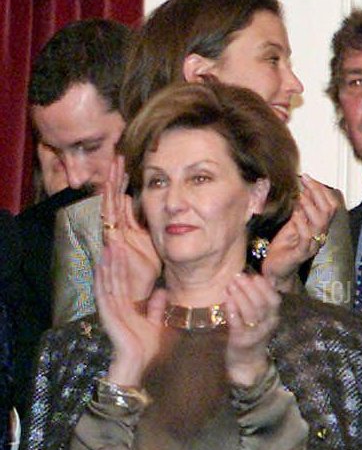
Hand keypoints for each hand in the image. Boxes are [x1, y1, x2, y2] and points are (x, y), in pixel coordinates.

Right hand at [96, 241, 166, 386]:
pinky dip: (101, 280)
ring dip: (108, 265)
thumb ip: (157, 307)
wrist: (138, 361)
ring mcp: (110, 309)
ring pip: (108, 281)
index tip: (124, 249)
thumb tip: (162, 291)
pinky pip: (103, 293)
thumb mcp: (156, 322)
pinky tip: (101, 267)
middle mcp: (116, 305)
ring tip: (108, 247)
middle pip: (114, 278)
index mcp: (126, 307)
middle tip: (114, 240)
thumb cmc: (145, 346)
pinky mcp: (107, 314)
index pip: (124, 281)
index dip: (123, 266)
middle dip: (114, 260)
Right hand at [101, 156, 160, 300]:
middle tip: (117, 157)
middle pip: (114, 198)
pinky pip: (109, 226)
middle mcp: (118, 230)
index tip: (126, 163)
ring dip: (110, 189)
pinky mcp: (112, 248)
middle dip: (115, 178)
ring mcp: (113, 238)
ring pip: (109, 207)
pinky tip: (109, 192)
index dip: (124, 182)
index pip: (123, 199)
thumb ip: (156, 228)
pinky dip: (109, 210)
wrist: (139, 293)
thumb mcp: (155, 244)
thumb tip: (164, 212)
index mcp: (128, 228)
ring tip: (112, 171)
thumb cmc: (147, 271)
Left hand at [224, 271, 280, 386]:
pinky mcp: (241, 340)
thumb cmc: (251, 335)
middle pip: (261, 303)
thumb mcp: (261, 319)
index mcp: (273, 318)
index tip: (253, 275)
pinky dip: (233, 310)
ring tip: (230, 284)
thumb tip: (250, 278)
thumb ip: (258, 301)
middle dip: (249, 287)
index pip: (274, 300)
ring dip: (240, 296)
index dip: (264, 287)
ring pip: (251, 312)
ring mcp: (254, 334)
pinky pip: (238, 323)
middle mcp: (267, 326)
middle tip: (237, 276)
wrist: (247, 364)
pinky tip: (226, 299)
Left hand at [262, 174, 341, 291]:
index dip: (321, 190)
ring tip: (300, 197)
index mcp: (319, 227)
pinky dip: (302, 224)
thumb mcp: (293, 223)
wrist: (276, 270)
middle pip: (328, 211)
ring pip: (320, 223)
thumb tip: (305, 190)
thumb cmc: (284, 247)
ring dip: (310, 206)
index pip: (330, 206)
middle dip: (317, 192)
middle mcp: (319, 236)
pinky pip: (306, 238)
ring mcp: (312, 245)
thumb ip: (301, 209)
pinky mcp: (301, 254)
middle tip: (305, 180)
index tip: (307, 178)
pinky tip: (295, 215)